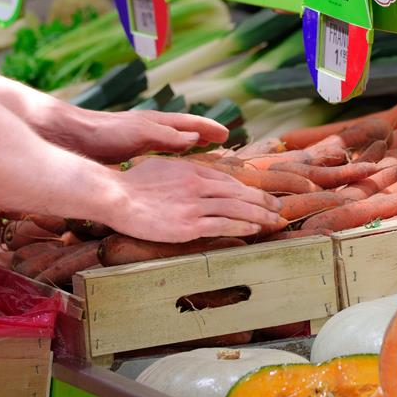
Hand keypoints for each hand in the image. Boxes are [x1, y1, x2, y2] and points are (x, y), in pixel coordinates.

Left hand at [70, 109, 228, 162]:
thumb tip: (195, 136)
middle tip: (223, 141)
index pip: (191, 123)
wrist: (75, 136)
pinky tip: (172, 161)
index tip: (227, 135)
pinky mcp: (131, 149)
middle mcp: (153, 127)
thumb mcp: (141, 135)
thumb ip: (167, 136)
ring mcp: (142, 137)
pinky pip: (161, 150)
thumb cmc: (106, 133)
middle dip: (204, 134)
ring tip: (204, 148)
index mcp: (158, 122)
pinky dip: (174, 152)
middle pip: (185, 129)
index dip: (209, 129)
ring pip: (174, 139)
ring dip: (191, 142)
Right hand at [105, 158, 282, 242]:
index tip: (264, 197)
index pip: (230, 181)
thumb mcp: (163, 166)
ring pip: (237, 208)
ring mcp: (194, 204)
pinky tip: (255, 230)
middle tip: (280, 209)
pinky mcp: (188, 224)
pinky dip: (242, 226)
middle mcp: (198, 185)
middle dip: (264, 202)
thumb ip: (183, 171)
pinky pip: (223, 224)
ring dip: (260, 216)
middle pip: (240, 193)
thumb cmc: (133, 183)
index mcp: (193, 170)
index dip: (251, 190)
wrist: (116, 195)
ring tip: (276, 222)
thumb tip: (195, 174)